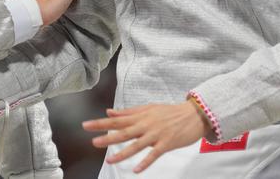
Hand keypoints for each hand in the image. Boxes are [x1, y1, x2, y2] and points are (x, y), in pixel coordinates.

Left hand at [82, 101, 212, 172]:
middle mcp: (146, 124)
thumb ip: (128, 112)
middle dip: (108, 137)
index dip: (101, 123)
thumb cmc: (169, 111)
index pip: (117, 120)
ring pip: (137, 145)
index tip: (86, 125)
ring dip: (123, 152)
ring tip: (110, 159)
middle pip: (124, 132)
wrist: (194, 114)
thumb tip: (109, 112)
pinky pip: (154, 154)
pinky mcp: (167, 143)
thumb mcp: (148, 108)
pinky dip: (145, 162)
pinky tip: (136, 170)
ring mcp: (156, 134)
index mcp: (140, 116)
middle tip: (93, 142)